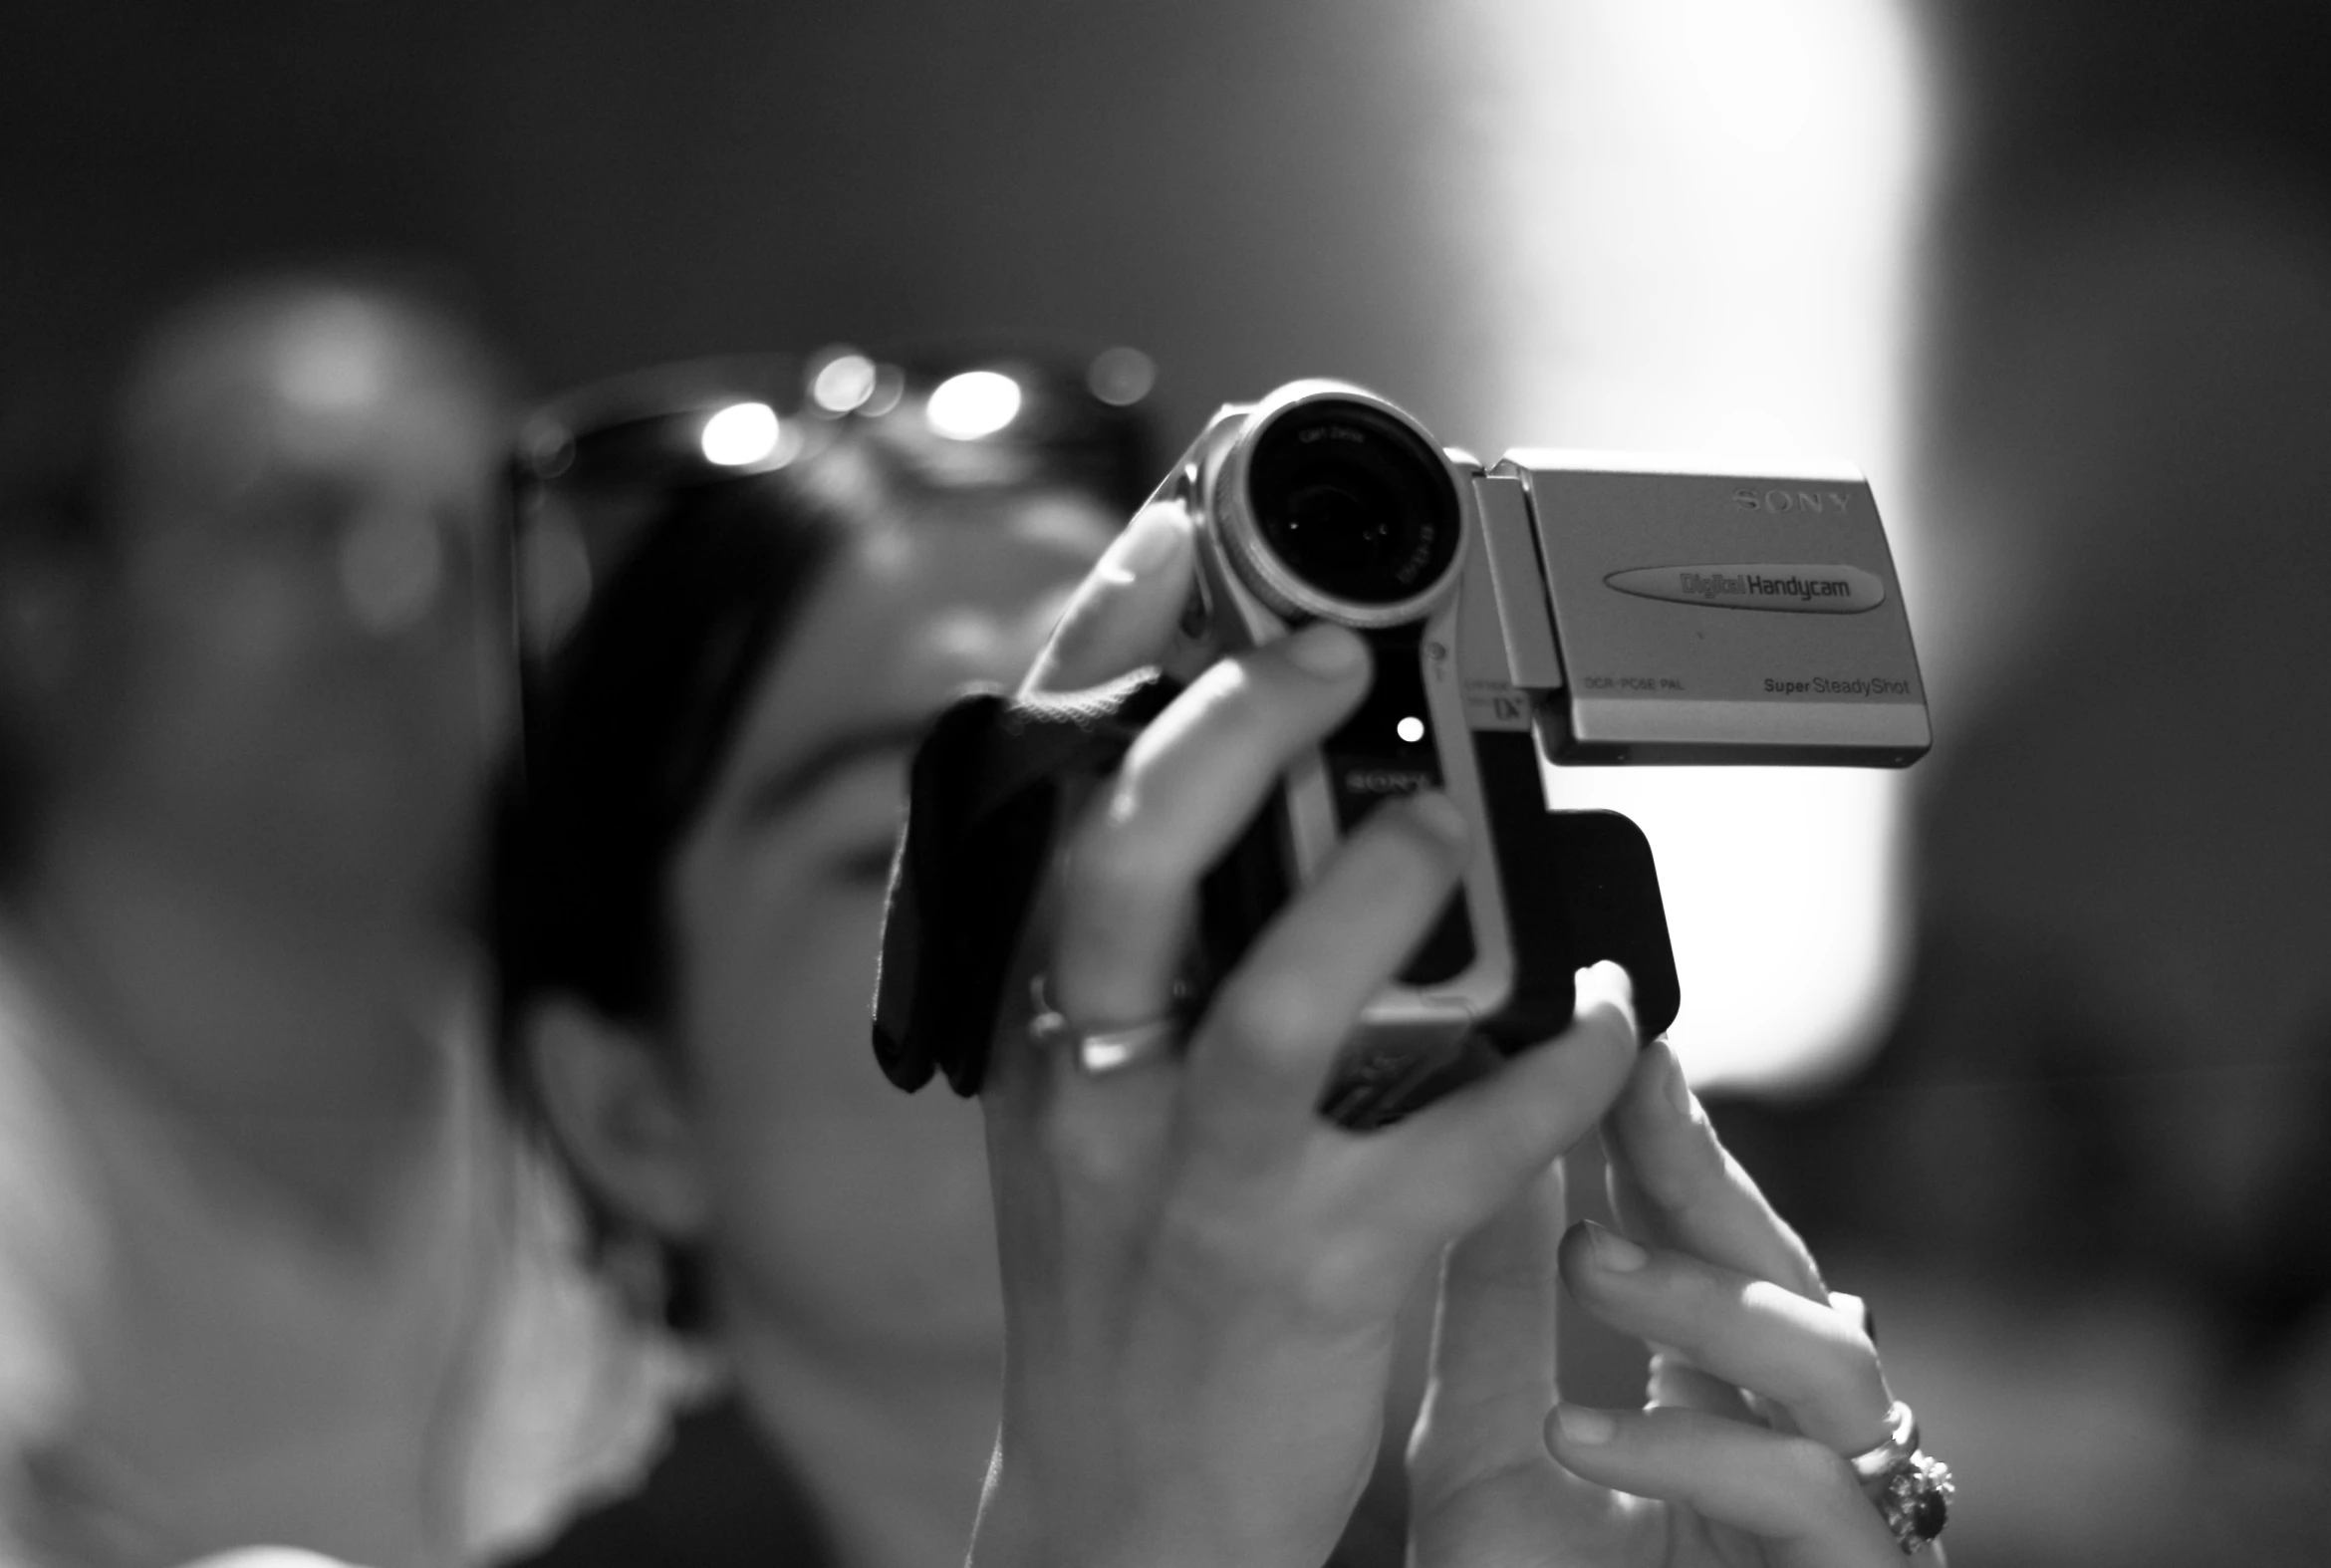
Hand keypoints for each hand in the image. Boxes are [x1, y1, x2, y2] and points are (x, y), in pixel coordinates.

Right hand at [966, 500, 1642, 1567]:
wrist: (1129, 1502)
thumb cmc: (1129, 1271)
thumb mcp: (1089, 1099)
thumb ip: (1147, 956)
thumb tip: (1248, 777)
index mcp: (1043, 1012)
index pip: (1048, 795)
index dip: (1107, 649)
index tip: (1176, 526)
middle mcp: (1094, 1080)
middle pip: (1125, 870)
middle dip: (1223, 733)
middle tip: (1329, 651)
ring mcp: (1194, 1182)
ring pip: (1271, 1012)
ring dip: (1375, 899)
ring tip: (1451, 825)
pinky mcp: (1308, 1275)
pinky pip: (1447, 1157)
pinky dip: (1545, 1074)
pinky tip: (1605, 1012)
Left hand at [1406, 1036, 1929, 1567]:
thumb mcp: (1483, 1443)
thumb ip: (1493, 1310)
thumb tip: (1499, 1138)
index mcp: (1723, 1398)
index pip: (1714, 1238)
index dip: (1669, 1139)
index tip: (1613, 1046)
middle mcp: (1797, 1441)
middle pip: (1787, 1270)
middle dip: (1704, 1169)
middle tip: (1619, 1083)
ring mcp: (1843, 1515)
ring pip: (1833, 1361)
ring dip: (1706, 1295)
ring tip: (1583, 1259)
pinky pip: (1806, 1491)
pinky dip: (1691, 1450)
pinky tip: (1570, 1430)